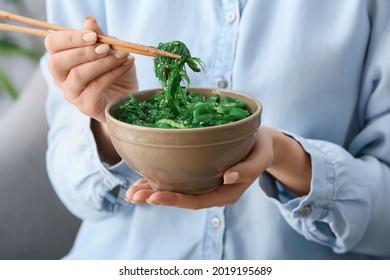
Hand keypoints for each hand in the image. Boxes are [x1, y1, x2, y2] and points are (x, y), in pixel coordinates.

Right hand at [44, 16, 137, 122]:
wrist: (127, 97)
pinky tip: (126, 65)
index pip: (53, 44)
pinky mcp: (86, 106)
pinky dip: (113, 73)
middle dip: (84, 51)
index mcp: (61, 59)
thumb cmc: (114, 71)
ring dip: (102, 62)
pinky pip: (96, 87)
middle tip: (106, 47)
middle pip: (59, 62)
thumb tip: (89, 21)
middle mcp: (61, 78)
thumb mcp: (109, 50)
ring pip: (79, 75)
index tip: (93, 35)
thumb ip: (98, 36)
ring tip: (122, 55)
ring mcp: (72, 94)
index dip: (71, 38)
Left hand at [125, 126, 275, 208]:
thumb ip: (248, 169)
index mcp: (226, 193)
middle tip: (133, 195)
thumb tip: (227, 177)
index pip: (196, 201)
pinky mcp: (199, 172)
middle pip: (181, 198)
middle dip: (155, 197)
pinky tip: (143, 177)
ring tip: (131, 192)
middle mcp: (211, 190)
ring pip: (176, 190)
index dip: (174, 200)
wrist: (261, 143)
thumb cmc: (261, 149)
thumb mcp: (261, 157)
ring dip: (153, 190)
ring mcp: (204, 182)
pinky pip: (178, 178)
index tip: (154, 196)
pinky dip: (160, 178)